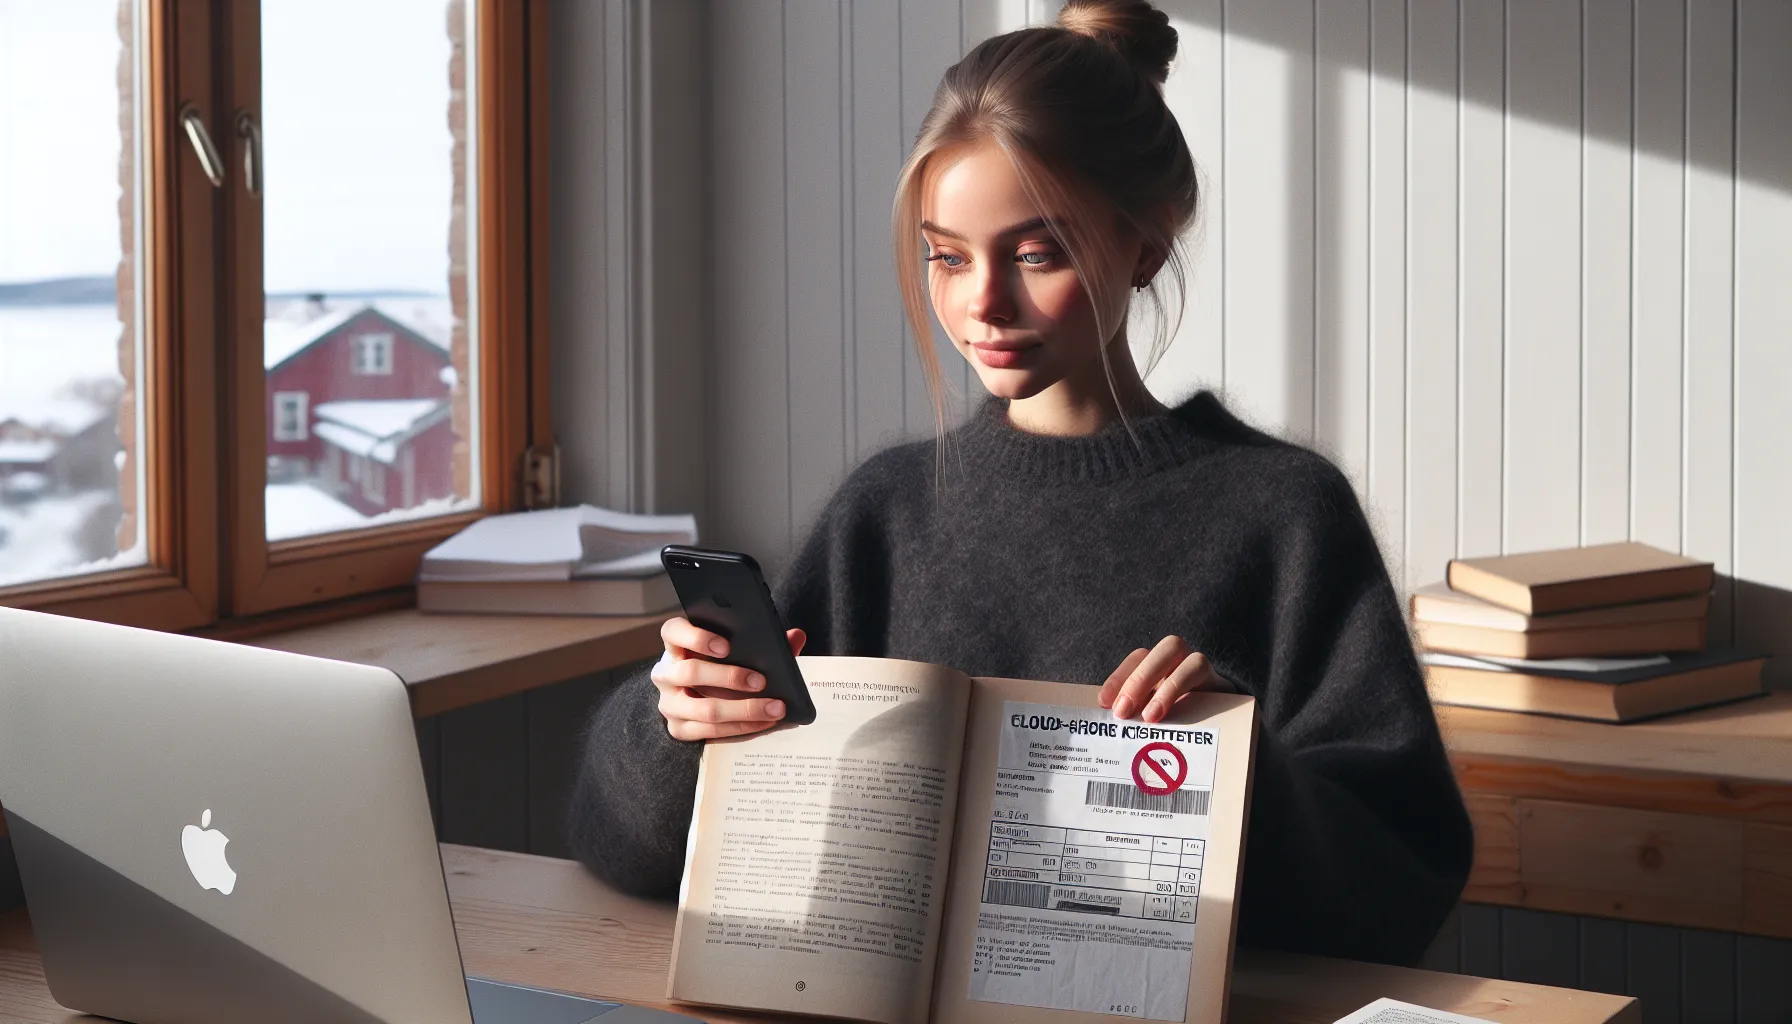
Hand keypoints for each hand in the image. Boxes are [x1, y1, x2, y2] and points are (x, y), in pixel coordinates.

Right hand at [652, 616, 806, 740]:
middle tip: (761, 681)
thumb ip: (764, 643)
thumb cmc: (722, 668)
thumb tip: (796, 636)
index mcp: (676, 645)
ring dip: (742, 710)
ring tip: (774, 707)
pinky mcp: (677, 728)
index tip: (726, 646)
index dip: (696, 637)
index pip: (673, 632)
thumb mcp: (738, 652)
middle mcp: (666, 673)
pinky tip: (764, 723)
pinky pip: (708, 732)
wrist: (702, 699)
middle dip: (729, 677)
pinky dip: (741, 728)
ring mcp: (669, 703)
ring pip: (703, 709)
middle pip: (690, 672)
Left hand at [1097, 635, 1234, 722]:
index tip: (1103, 702)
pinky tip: (1179, 716)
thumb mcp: (1154, 717)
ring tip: (1150, 717)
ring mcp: (1208, 673)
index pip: (1139, 658)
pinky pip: (1207, 676)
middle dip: (1140, 679)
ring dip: (1167, 687)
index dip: (1119, 676)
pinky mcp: (1225, 686)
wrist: (1230, 732)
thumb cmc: (1182, 725)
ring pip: (1193, 661)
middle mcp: (1187, 661)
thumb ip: (1136, 714)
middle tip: (1123, 712)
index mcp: (1165, 665)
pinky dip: (1184, 691)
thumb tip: (1106, 728)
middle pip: (1166, 650)